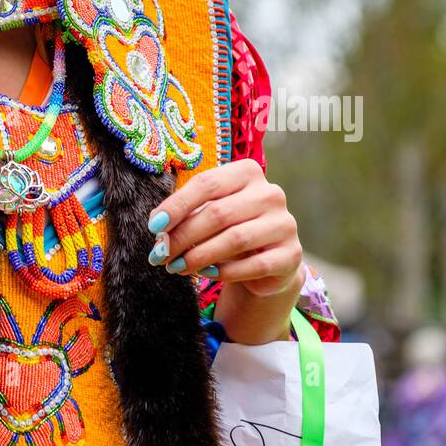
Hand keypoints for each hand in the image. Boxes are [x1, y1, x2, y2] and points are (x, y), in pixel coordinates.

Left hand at [147, 159, 304, 298]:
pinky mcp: (291, 255)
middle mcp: (270, 193)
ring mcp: (284, 223)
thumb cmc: (230, 227)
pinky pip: (252, 265)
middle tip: (160, 254)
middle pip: (218, 213)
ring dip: (198, 256)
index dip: (177, 205)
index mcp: (248, 172)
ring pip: (234, 239)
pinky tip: (205, 274)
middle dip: (183, 236)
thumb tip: (158, 228)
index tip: (154, 226)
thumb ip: (187, 214)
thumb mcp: (209, 212)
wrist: (267, 259)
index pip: (207, 183)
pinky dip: (224, 272)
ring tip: (176, 267)